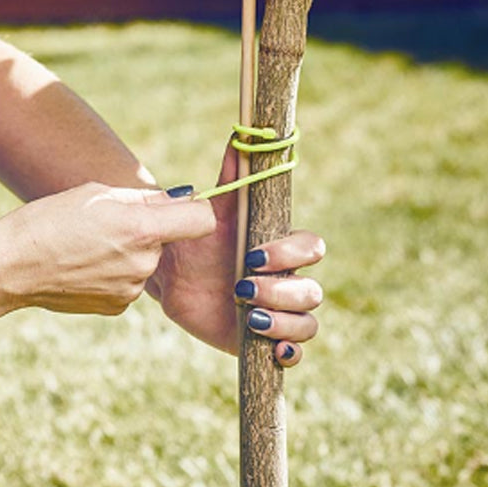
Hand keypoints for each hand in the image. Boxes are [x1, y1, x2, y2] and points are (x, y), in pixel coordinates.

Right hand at [0, 182, 215, 315]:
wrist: (11, 267)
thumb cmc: (50, 220)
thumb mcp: (97, 194)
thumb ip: (144, 199)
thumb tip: (177, 199)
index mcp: (141, 229)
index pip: (202, 220)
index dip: (194, 210)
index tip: (180, 206)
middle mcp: (143, 262)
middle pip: (169, 240)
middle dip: (149, 229)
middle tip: (110, 223)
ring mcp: (131, 289)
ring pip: (147, 260)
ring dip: (130, 251)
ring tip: (90, 245)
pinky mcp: (118, 307)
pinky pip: (130, 281)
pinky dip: (116, 272)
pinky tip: (85, 265)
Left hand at [147, 143, 324, 365]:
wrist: (174, 276)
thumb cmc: (198, 239)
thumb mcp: (213, 209)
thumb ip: (231, 175)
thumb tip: (241, 133)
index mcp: (282, 247)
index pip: (312, 248)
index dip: (290, 254)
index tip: (253, 254)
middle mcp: (288, 280)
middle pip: (313, 291)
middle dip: (281, 291)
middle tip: (241, 288)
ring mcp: (280, 312)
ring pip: (309, 323)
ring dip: (284, 322)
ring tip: (249, 316)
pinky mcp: (266, 340)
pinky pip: (296, 353)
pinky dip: (290, 353)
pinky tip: (271, 348)